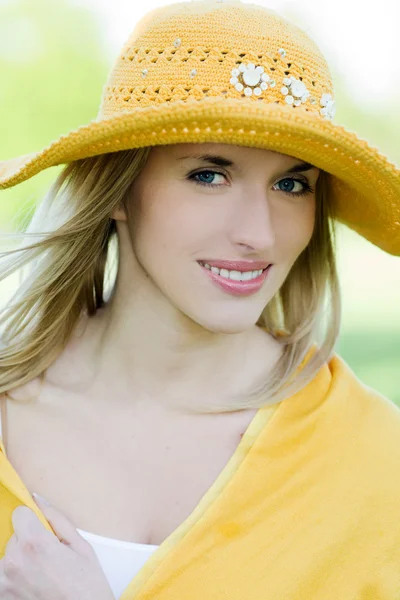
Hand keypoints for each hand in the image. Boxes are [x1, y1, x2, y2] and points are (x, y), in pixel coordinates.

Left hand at [0, 494, 115, 599]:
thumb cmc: (87, 588)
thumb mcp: (81, 547)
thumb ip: (57, 519)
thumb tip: (38, 499)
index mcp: (35, 544)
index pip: (19, 513)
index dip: (33, 520)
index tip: (42, 531)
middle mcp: (13, 562)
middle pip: (14, 537)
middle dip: (29, 543)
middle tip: (50, 560)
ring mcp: (4, 583)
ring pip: (9, 558)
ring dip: (21, 562)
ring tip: (42, 577)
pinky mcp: (3, 597)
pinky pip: (5, 578)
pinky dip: (17, 580)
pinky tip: (35, 588)